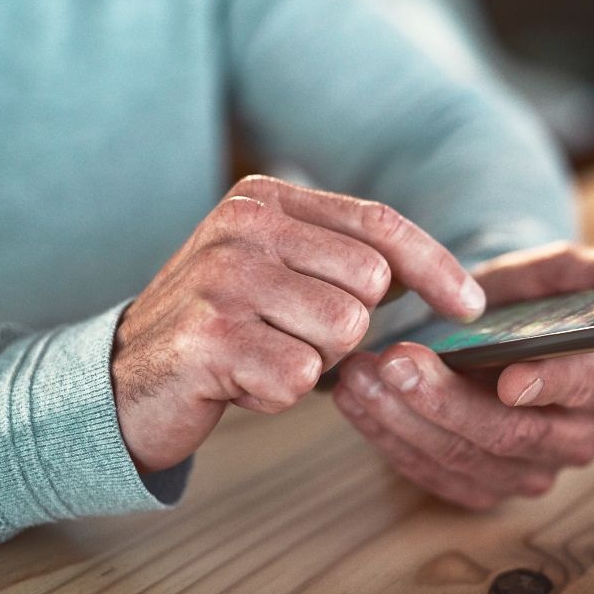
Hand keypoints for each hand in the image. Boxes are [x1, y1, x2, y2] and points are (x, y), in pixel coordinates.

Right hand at [110, 175, 485, 473]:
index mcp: (265, 198)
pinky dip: (278, 394)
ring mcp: (223, 278)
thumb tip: (452, 284)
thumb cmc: (223, 325)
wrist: (121, 378)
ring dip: (314, 362)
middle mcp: (243, 226)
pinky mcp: (209, 337)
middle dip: (349, 329)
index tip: (472, 306)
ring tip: (263, 356)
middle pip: (370, 284)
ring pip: (343, 332)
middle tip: (292, 336)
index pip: (378, 223)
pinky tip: (240, 383)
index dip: (436, 266)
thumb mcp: (280, 270)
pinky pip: (300, 377)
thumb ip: (347, 259)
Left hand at [331, 242, 593, 508]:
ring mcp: (522, 472)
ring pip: (463, 459)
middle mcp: (570, 440)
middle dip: (449, 400)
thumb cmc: (515, 302)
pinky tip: (357, 400)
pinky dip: (387, 437)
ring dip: (405, 419)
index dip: (550, 384)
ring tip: (363, 374)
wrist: (473, 331)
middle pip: (513, 435)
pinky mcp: (476, 487)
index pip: (588, 389)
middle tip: (399, 361)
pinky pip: (429, 474)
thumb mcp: (550, 272)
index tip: (507, 374)